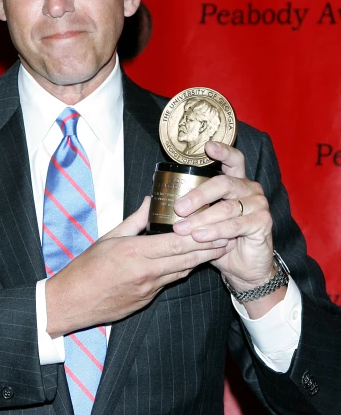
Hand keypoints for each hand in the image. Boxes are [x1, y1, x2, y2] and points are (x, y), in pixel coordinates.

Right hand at [45, 197, 227, 336]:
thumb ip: (135, 220)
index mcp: (135, 253)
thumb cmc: (86, 268)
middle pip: (187, 259)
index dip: (201, 236)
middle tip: (230, 235)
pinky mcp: (147, 300)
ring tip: (220, 247)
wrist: (72, 302)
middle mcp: (146, 273)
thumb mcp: (108, 238)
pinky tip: (193, 262)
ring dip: (202, 260)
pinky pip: (170, 282)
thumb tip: (151, 201)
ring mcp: (148, 289)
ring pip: (182, 271)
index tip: (217, 226)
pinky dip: (183, 270)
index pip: (176, 243)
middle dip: (210, 247)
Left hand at [172, 141, 278, 309]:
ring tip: (183, 229)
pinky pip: (236, 225)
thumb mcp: (201, 220)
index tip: (208, 146)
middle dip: (198, 195)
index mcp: (235, 182)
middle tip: (179, 208)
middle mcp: (249, 189)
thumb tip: (152, 196)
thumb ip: (185, 207)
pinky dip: (216, 232)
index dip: (222, 151)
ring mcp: (258, 204)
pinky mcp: (262, 222)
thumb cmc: (220, 240)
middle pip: (224, 183)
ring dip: (202, 218)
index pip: (233, 160)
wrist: (243, 267)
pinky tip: (200, 237)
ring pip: (227, 207)